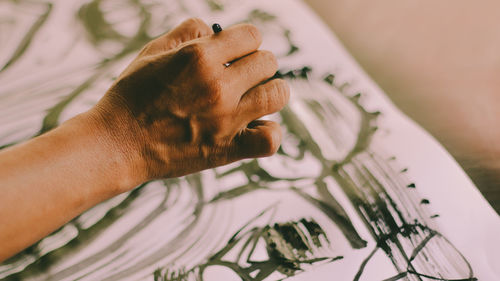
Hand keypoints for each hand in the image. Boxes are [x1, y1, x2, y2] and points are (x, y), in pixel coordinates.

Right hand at [89, 18, 289, 187]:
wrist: (116, 145)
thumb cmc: (131, 96)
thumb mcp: (152, 52)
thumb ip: (187, 32)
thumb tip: (214, 29)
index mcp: (199, 57)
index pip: (252, 35)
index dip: (246, 41)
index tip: (237, 52)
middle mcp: (218, 85)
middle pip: (268, 62)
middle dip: (258, 64)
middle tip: (244, 75)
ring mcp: (226, 119)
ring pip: (278, 94)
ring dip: (272, 91)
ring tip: (257, 96)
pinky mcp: (227, 149)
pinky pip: (270, 139)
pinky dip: (269, 133)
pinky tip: (256, 127)